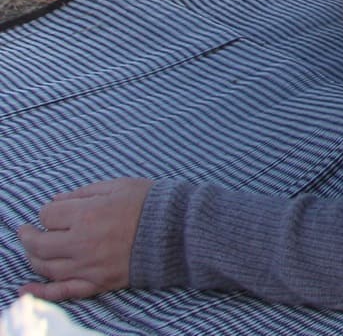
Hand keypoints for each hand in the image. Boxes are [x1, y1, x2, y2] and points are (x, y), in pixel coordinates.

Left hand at [17, 178, 150, 301]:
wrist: (180, 232)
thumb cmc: (153, 204)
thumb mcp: (120, 186)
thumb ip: (84, 192)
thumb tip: (57, 199)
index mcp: (88, 214)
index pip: (48, 215)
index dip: (49, 211)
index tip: (58, 209)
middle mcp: (82, 242)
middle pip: (39, 243)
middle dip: (29, 235)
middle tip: (27, 231)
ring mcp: (88, 266)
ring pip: (45, 266)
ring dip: (33, 257)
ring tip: (33, 250)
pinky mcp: (97, 283)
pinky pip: (62, 292)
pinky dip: (40, 292)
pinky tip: (25, 288)